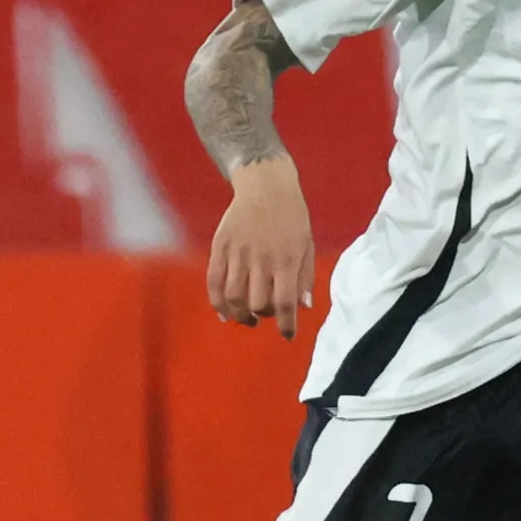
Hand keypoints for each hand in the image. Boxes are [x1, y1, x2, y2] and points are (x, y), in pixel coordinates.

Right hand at [207, 155, 317, 338]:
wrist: (265, 184)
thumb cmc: (292, 216)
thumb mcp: (307, 244)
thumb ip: (305, 276)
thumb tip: (303, 307)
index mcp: (286, 258)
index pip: (284, 302)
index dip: (285, 324)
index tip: (287, 335)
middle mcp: (261, 258)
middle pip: (257, 303)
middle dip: (263, 316)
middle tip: (266, 314)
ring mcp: (237, 252)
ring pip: (233, 297)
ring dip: (240, 314)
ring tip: (246, 317)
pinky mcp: (220, 246)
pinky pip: (214, 281)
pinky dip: (217, 302)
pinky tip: (225, 312)